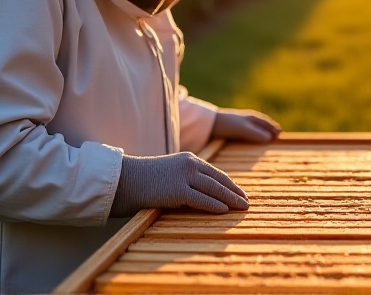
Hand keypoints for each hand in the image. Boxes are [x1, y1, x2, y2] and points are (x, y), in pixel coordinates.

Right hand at [110, 151, 248, 216]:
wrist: (123, 179)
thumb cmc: (143, 180)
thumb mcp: (169, 174)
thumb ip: (185, 180)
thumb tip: (199, 194)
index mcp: (188, 159)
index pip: (215, 173)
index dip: (229, 184)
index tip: (240, 192)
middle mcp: (189, 164)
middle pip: (219, 180)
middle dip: (234, 191)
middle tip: (246, 202)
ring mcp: (184, 176)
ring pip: (214, 189)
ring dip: (231, 199)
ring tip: (242, 207)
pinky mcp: (177, 190)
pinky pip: (201, 199)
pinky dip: (215, 205)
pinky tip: (225, 210)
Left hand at [211, 108, 281, 142]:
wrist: (208, 123)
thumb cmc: (227, 124)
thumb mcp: (244, 130)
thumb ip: (257, 134)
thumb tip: (270, 139)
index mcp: (250, 117)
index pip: (265, 122)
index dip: (272, 127)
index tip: (280, 133)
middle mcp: (245, 118)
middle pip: (260, 122)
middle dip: (268, 127)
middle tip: (277, 133)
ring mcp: (238, 122)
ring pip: (253, 125)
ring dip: (261, 129)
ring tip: (266, 135)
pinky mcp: (231, 128)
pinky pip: (246, 129)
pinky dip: (252, 132)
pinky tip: (249, 137)